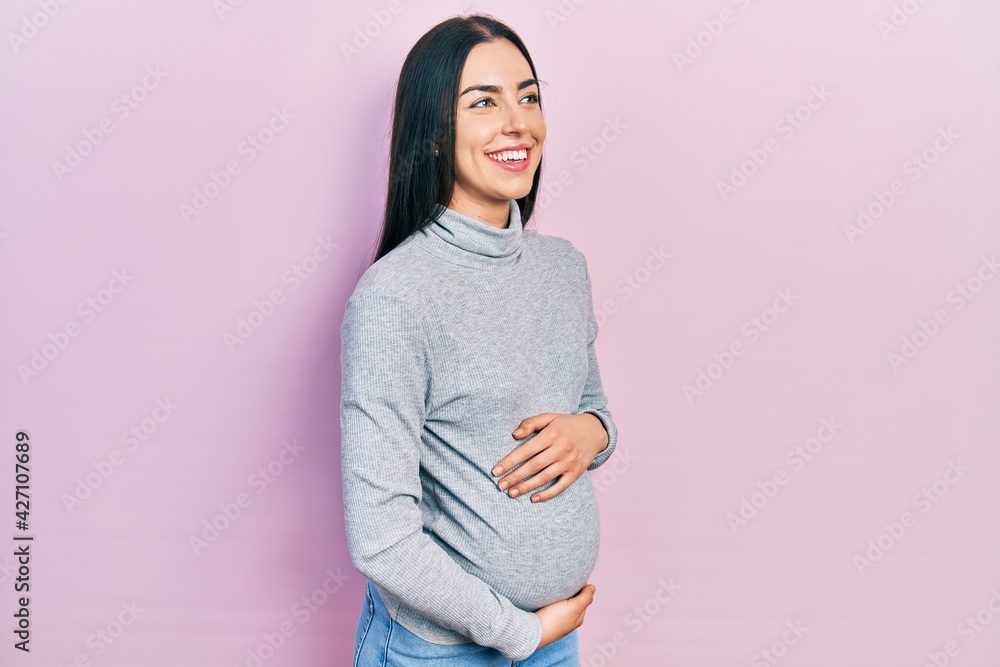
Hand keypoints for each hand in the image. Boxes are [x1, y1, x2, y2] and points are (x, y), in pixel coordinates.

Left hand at [492, 412, 608, 502]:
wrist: (595, 431)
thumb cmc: (566, 424)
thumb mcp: (549, 417)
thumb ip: (531, 423)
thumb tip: (514, 434)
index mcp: (551, 434)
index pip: (526, 450)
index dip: (510, 461)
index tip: (496, 471)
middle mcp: (560, 449)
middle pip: (533, 466)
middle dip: (515, 477)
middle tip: (500, 485)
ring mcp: (569, 462)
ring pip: (545, 477)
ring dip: (527, 487)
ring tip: (511, 493)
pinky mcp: (576, 472)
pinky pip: (561, 486)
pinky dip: (547, 494)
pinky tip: (533, 498)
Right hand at [533, 584, 595, 647]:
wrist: (529, 631)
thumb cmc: (553, 620)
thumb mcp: (574, 608)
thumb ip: (585, 597)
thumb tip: (593, 587)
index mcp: (578, 617)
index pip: (585, 596)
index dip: (581, 586)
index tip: (573, 578)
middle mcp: (569, 619)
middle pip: (574, 598)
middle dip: (571, 589)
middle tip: (563, 580)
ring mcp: (556, 618)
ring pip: (562, 601)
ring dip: (560, 592)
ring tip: (554, 585)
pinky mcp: (545, 617)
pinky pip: (551, 604)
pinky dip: (551, 597)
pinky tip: (547, 594)